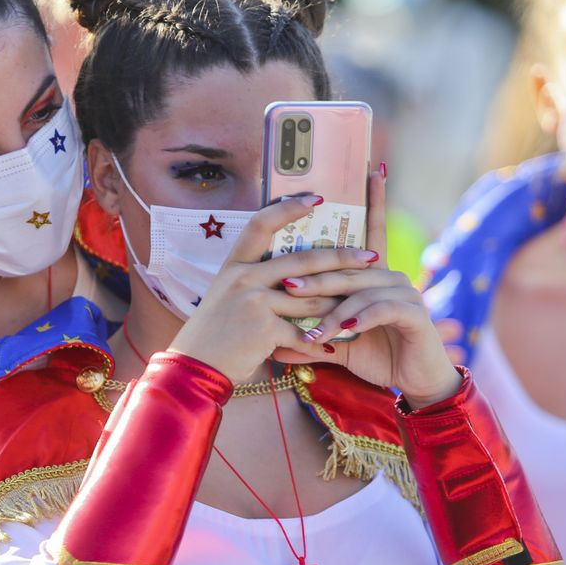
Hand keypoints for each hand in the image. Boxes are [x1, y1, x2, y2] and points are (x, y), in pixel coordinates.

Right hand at [168, 194, 374, 384]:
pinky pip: (302, 334)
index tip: (316, 198)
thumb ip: (257, 281)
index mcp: (235, 264)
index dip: (289, 207)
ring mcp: (254, 301)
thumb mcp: (228, 295)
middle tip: (370, 257)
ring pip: (311, 299)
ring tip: (363, 305)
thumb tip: (295, 274)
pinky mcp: (264, 328)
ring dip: (338, 306)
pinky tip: (331, 348)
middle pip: (303, 261)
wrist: (195, 366)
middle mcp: (244, 277)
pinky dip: (317, 343)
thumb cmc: (215, 332)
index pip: (262, 223)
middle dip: (342, 259)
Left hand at [275, 165, 462, 406]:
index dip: (374, 199)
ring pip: (360, 290)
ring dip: (331, 310)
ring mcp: (406, 293)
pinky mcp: (416, 314)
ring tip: (308, 329)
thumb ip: (311, 338)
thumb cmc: (379, 357)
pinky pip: (380, 310)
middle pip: (347, 267)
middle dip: (314, 276)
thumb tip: (273, 344)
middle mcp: (392, 276)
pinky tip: (342, 331)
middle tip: (284, 285)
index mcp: (374, 276)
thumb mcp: (340, 345)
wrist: (416, 385)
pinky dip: (358, 320)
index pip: (372, 230)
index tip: (370, 167)